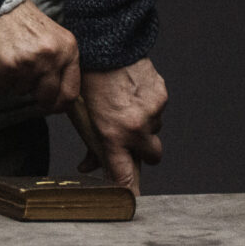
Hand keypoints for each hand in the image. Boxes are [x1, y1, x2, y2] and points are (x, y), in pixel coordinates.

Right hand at [0, 0, 79, 112]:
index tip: (53, 106)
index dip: (60, 104)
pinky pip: (3, 88)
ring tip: (13, 60)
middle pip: (47, 97)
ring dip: (15, 83)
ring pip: (22, 92)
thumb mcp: (56, 38)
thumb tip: (63, 97)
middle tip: (28, 84)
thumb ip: (63, 63)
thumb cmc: (26, 23)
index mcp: (68, 51)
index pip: (71, 92)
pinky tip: (0, 61)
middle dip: (37, 96)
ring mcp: (29, 63)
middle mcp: (51, 58)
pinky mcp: (7, 67)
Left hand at [78, 58, 166, 193]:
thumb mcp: (82, 114)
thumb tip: (87, 167)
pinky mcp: (162, 96)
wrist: (106, 46)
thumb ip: (90, 143)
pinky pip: (158, 110)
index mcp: (113, 133)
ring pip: (154, 131)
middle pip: (152, 158)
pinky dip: (147, 108)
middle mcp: (137, 126)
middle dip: (142, 154)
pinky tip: (132, 93)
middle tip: (129, 141)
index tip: (132, 200)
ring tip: (124, 106)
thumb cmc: (88, 80)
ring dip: (143, 126)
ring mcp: (153, 111)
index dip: (130, 190)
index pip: (126, 173)